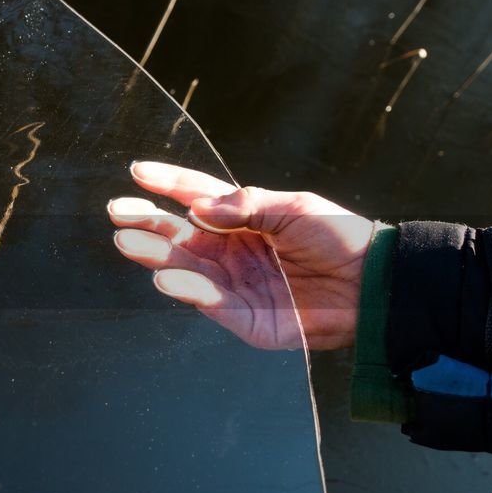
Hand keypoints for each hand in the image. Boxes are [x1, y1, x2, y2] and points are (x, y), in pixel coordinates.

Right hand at [107, 161, 372, 349]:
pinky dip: (186, 290)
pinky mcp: (245, 319)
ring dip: (156, 255)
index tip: (138, 172)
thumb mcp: (295, 208)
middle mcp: (232, 252)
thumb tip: (199, 206)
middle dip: (148, 224)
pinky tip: (164, 277)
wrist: (374, 284)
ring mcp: (235, 286)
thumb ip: (247, 205)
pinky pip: (210, 303)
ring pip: (186, 268)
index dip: (168, 185)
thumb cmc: (341, 238)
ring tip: (127, 242)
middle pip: (181, 236)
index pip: (197, 198)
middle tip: (117, 212)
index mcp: (244, 220)